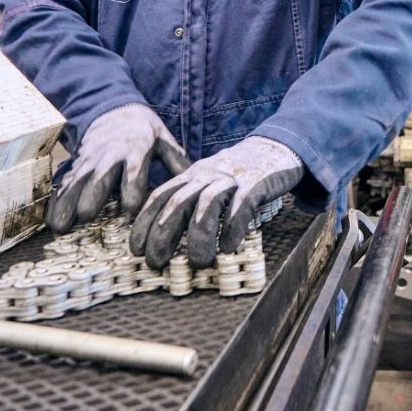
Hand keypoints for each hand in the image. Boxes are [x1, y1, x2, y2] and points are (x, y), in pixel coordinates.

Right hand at [50, 104, 190, 232]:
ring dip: (69, 203)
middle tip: (88, 216)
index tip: (130, 210)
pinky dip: (57, 201)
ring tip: (61, 226)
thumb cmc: (143, 130)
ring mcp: (89, 162)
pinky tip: (52, 221)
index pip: (132, 171)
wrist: (112, 108)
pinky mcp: (76, 167)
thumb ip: (178, 161)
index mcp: (134, 150)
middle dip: (93, 196)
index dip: (131, 190)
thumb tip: (199, 183)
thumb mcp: (164, 139)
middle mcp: (108, 157)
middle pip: (98, 178)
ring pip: (76, 183)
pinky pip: (64, 185)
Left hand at [130, 136, 303, 269]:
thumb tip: (166, 236)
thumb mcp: (207, 181)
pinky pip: (241, 206)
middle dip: (162, 235)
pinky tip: (228, 247)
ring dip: (199, 236)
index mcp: (191, 175)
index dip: (144, 224)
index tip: (136, 250)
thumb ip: (191, 200)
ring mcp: (231, 178)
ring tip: (199, 261)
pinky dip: (233, 227)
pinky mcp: (256, 183)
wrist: (275, 147)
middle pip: (177, 203)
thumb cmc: (238, 173)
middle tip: (156, 263)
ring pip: (206, 205)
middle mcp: (206, 175)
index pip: (159, 197)